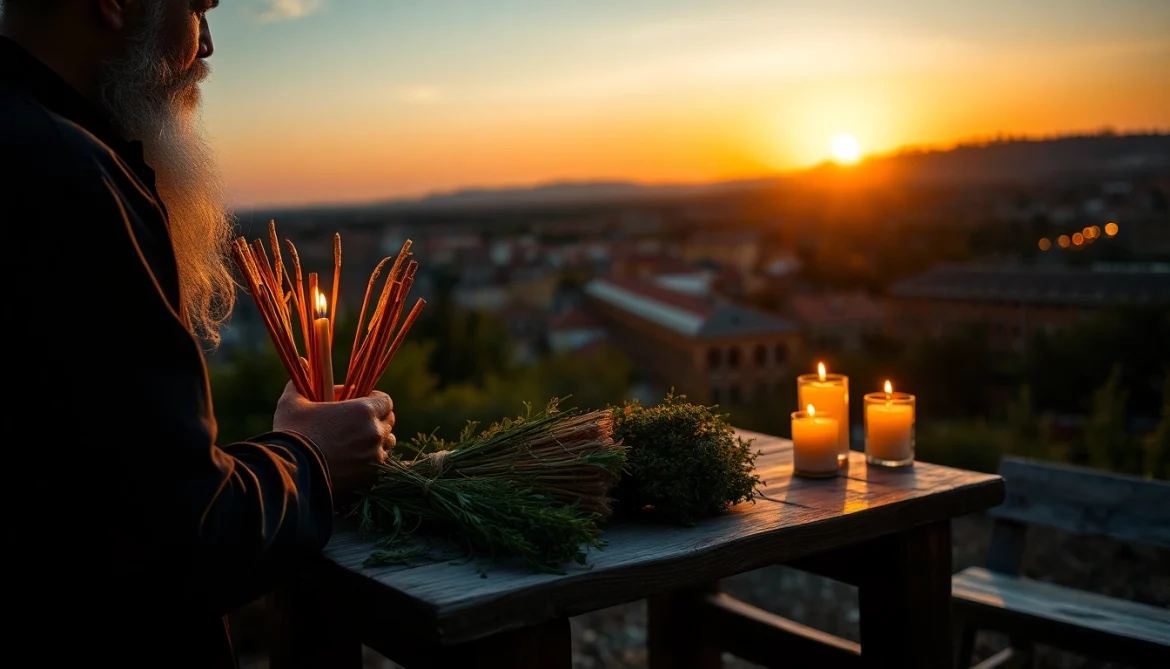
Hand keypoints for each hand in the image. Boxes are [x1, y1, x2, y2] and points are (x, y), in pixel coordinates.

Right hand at [272, 382, 395, 494]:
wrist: (291, 474)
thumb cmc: (292, 434)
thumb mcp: (292, 403)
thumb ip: (301, 382)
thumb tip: (303, 362)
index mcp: (363, 411)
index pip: (386, 402)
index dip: (376, 401)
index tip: (364, 402)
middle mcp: (375, 434)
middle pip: (388, 423)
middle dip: (377, 421)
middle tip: (358, 423)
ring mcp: (375, 459)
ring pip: (386, 447)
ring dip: (376, 443)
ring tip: (357, 444)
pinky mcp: (370, 480)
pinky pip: (379, 468)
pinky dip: (371, 464)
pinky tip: (354, 462)